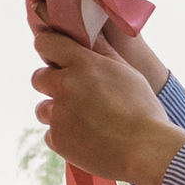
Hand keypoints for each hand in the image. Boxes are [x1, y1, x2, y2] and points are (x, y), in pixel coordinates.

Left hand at [32, 25, 184, 184]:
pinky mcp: (57, 139)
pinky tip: (86, 138)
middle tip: (75, 94)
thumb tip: (90, 34)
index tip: (57, 58)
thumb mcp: (127, 72)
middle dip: (53, 84)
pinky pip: (50, 134)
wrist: (146, 150)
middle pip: (38, 78)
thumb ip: (103, 52)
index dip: (50, 50)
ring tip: (84, 120)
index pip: (46, 43)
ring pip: (42, 109)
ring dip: (57, 112)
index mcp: (83, 64)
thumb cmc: (143, 109)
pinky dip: (64, 136)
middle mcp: (66, 86)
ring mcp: (59, 114)